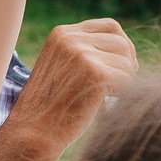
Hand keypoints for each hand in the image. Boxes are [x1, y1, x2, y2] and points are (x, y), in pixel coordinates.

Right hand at [0, 19, 138, 160]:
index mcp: (61, 34)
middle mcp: (71, 39)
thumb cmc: (49, 107)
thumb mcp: (59, 67)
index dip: (121, 46)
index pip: (110, 27)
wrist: (33, 133)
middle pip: (122, 42)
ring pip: (127, 60)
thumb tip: (126, 50)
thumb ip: (83, 52)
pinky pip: (127, 78)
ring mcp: (82, 55)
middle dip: (126, 64)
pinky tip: (104, 102)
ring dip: (125, 79)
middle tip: (117, 85)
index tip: (119, 66)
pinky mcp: (95, 73)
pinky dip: (122, 92)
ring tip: (106, 95)